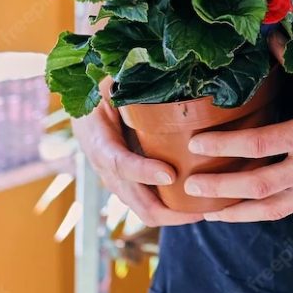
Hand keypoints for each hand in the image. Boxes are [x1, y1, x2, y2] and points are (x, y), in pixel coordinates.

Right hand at [71, 82, 201, 227]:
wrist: (85, 100)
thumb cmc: (104, 86)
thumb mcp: (112, 82)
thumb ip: (131, 87)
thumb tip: (166, 79)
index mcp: (96, 138)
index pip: (117, 162)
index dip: (142, 171)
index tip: (170, 175)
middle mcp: (104, 165)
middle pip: (133, 198)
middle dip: (168, 210)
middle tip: (201, 207)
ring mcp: (116, 178)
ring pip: (143, 207)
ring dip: (174, 213)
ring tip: (207, 210)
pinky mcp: (129, 181)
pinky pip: (149, 202)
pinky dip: (172, 207)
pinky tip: (198, 204)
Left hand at [184, 33, 292, 222]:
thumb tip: (273, 36)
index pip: (260, 144)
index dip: (225, 145)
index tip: (197, 143)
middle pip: (258, 185)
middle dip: (220, 188)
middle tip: (188, 185)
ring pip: (272, 209)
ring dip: (236, 212)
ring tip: (206, 213)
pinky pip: (290, 209)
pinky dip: (262, 212)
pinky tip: (243, 209)